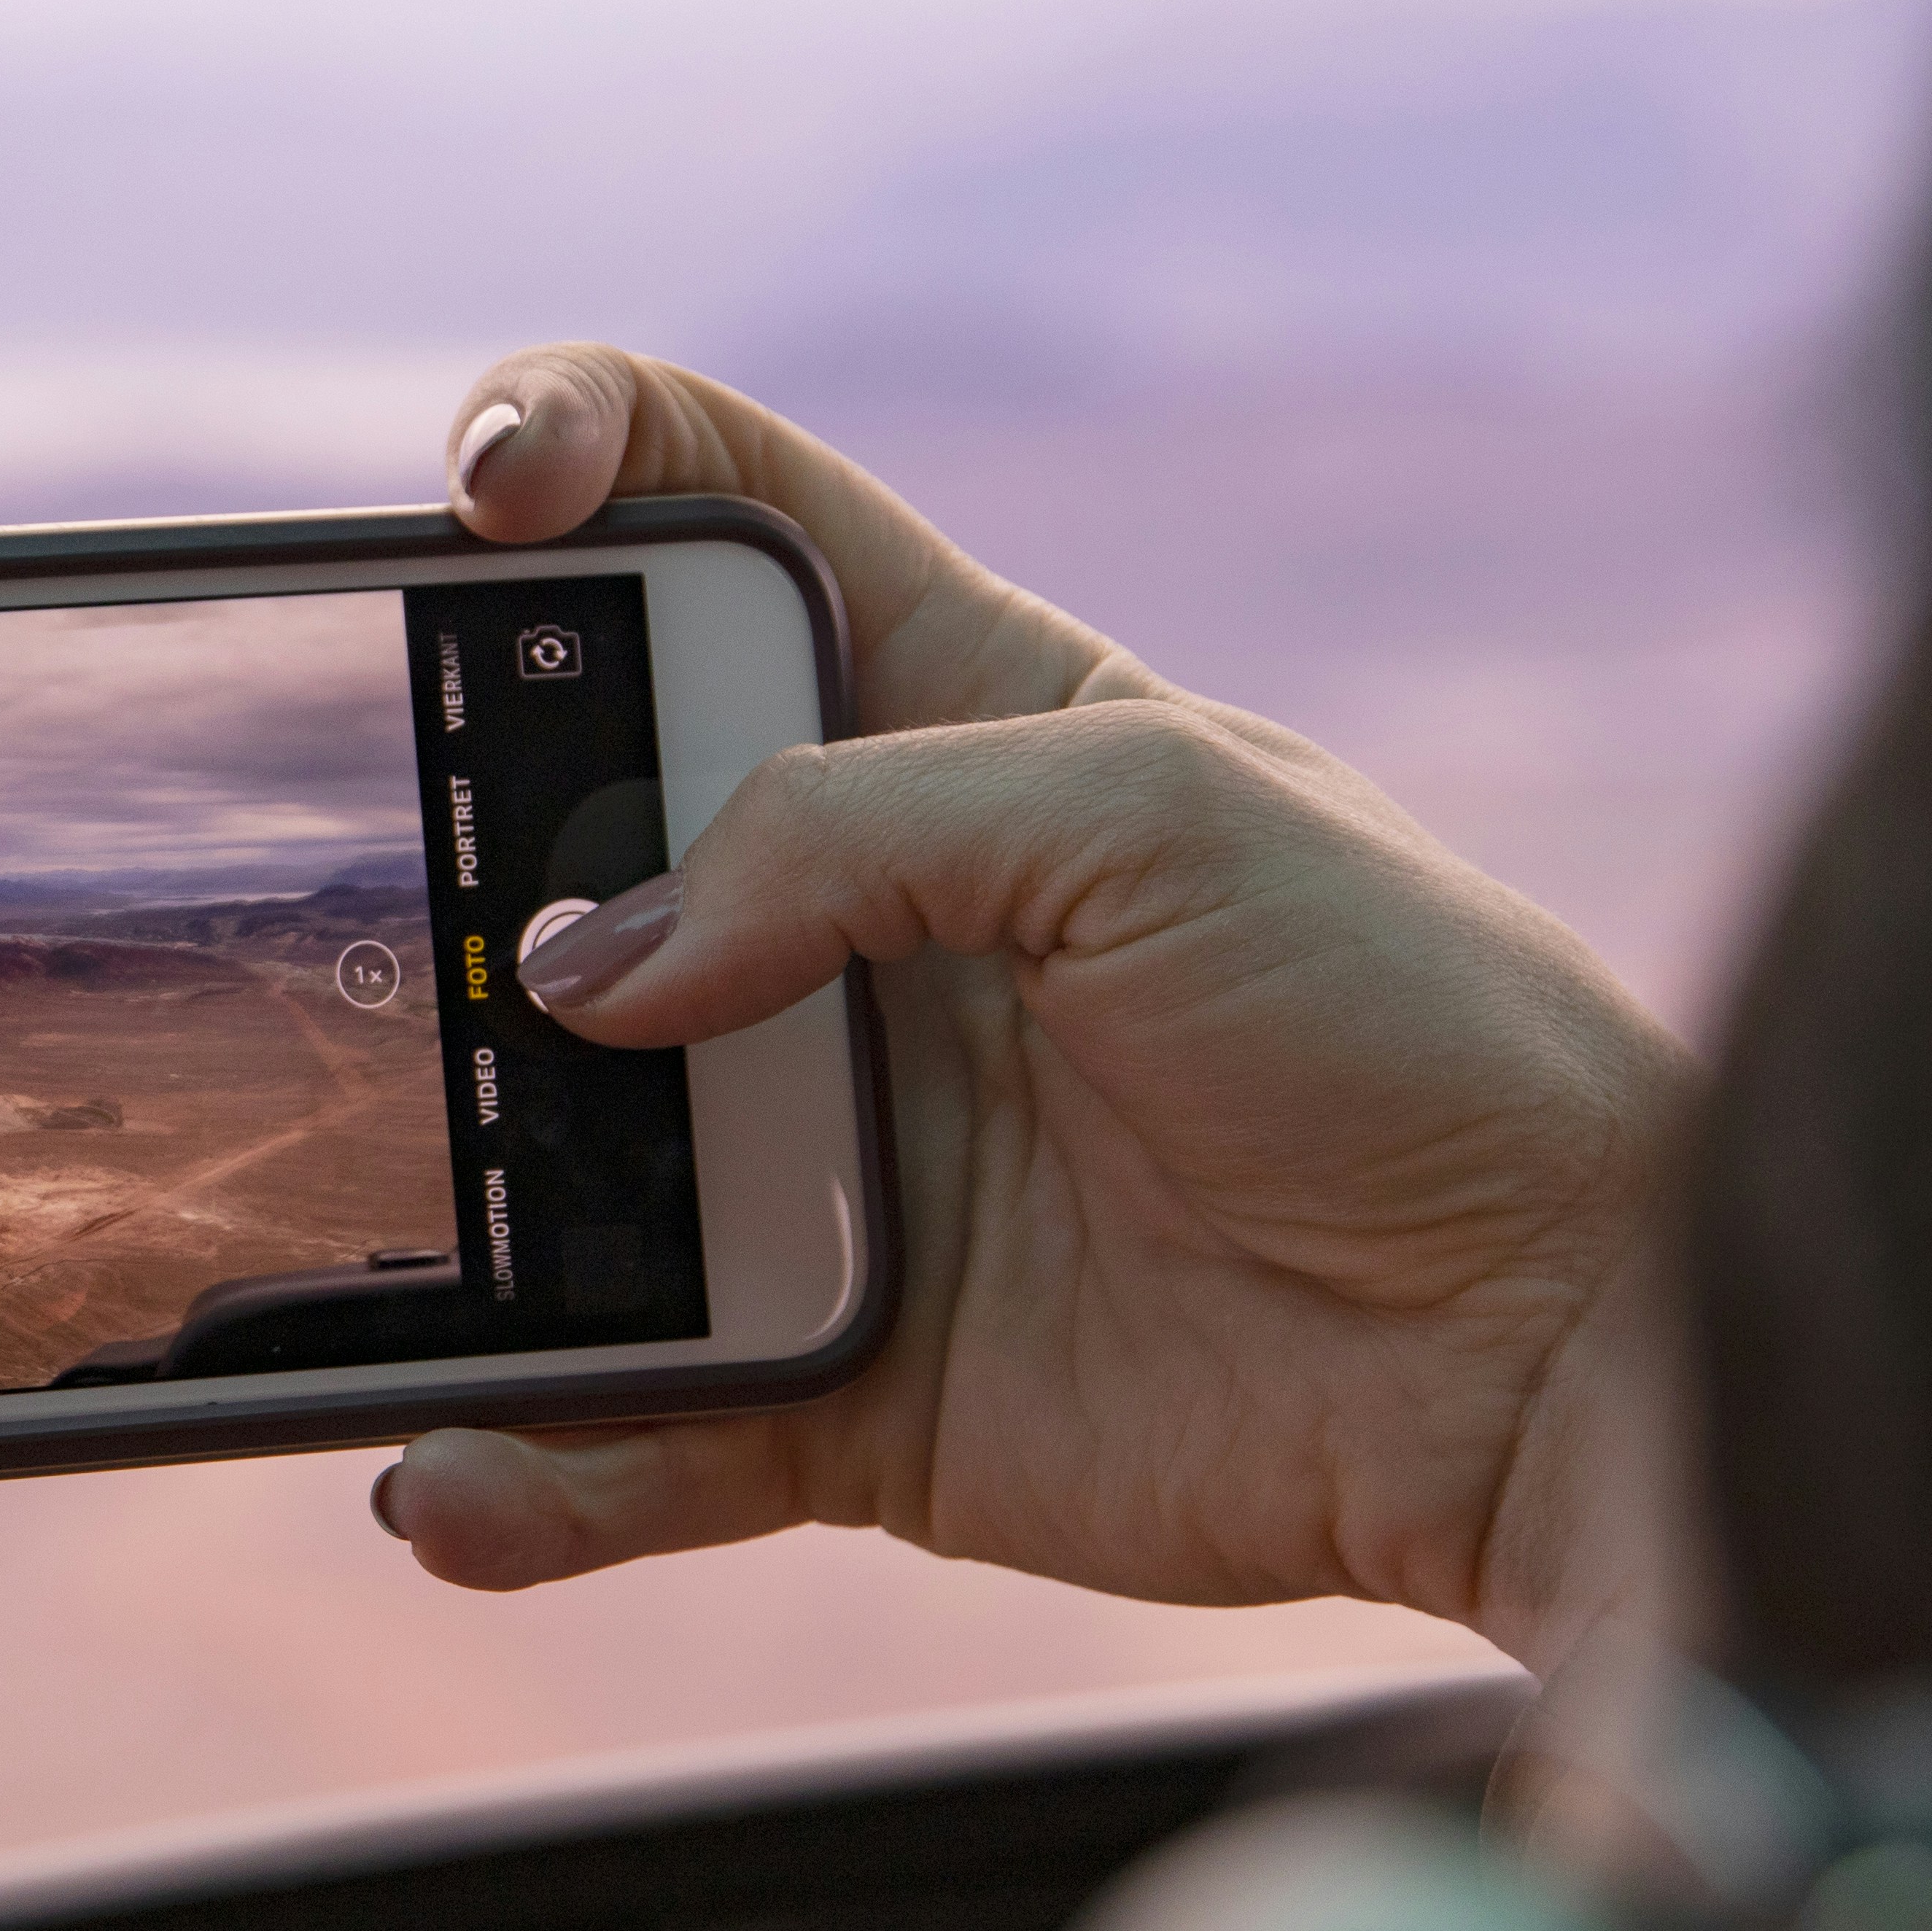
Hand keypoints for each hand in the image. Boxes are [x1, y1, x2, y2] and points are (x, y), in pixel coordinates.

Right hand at [379, 347, 1687, 1669]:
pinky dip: (525, 1463)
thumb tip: (587, 969)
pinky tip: (459, 1479)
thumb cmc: (1408, 1023)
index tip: (484, 497)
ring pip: (548, 1147)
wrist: (1551, 1354)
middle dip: (433, 843)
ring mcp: (819, 1151)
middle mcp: (847, 922)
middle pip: (559, 830)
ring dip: (443, 1194)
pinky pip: (629, 1418)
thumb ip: (839, 835)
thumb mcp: (1150, 813)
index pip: (713, 513)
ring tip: (380, 1240)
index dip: (578, 451)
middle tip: (393, 908)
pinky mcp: (828, 1371)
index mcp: (944, 718)